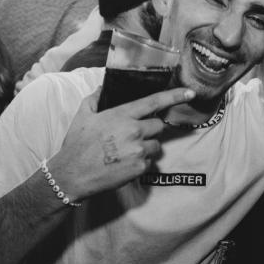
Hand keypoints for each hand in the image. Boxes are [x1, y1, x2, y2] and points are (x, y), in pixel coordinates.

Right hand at [45, 87, 194, 201]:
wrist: (72, 174)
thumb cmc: (76, 145)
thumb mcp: (82, 116)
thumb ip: (95, 98)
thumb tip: (103, 88)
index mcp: (122, 114)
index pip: (154, 102)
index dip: (175, 96)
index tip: (190, 93)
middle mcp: (134, 130)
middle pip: (159, 126)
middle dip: (150, 130)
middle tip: (133, 136)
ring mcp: (138, 150)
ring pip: (156, 145)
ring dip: (147, 147)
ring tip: (126, 152)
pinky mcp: (139, 168)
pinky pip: (149, 162)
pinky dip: (140, 162)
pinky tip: (124, 163)